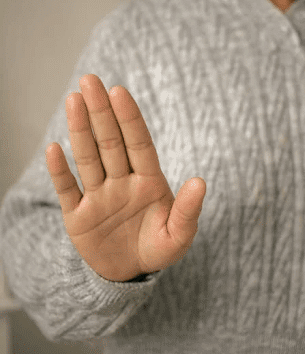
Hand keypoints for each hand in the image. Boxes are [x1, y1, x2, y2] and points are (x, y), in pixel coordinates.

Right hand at [45, 74, 205, 280]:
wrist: (129, 273)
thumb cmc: (157, 248)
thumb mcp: (178, 236)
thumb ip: (188, 210)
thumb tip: (200, 182)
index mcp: (148, 182)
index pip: (138, 144)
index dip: (129, 118)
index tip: (119, 92)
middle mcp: (121, 182)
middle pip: (110, 142)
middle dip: (101, 112)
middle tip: (90, 80)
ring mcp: (98, 196)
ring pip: (88, 158)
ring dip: (80, 130)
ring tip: (74, 100)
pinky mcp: (77, 216)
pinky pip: (67, 190)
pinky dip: (60, 172)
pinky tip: (54, 149)